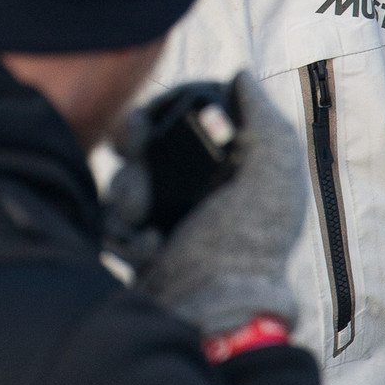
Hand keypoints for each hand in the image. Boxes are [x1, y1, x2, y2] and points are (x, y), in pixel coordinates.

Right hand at [112, 72, 306, 339]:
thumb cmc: (252, 241)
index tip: (158, 111)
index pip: (182, 114)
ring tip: (141, 215)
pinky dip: (122, 230)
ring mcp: (162, 217)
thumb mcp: (275, 172)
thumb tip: (239, 75)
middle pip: (141, 140)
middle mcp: (191, 186)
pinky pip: (109, 223)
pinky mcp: (138, 247)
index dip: (166, 106)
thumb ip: (263, 118)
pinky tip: (145, 245)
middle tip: (133, 149)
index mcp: (224, 163)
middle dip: (132, 138)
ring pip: (121, 179)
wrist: (218, 309)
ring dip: (127, 191)